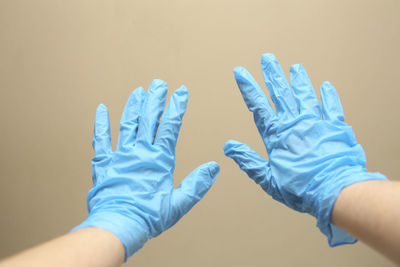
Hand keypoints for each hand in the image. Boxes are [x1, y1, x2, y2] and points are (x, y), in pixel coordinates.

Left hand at [72, 79, 219, 259]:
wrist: (119, 225)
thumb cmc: (149, 216)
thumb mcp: (179, 203)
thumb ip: (197, 184)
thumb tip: (214, 167)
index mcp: (159, 160)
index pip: (170, 127)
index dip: (177, 108)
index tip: (181, 92)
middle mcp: (140, 152)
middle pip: (149, 119)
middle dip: (155, 99)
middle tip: (159, 83)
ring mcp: (120, 156)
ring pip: (128, 124)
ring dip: (133, 106)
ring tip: (138, 91)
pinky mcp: (104, 163)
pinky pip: (101, 140)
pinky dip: (101, 124)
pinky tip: (102, 109)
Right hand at [224, 54, 386, 244]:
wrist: (334, 191)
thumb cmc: (300, 189)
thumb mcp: (267, 179)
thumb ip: (247, 161)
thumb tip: (229, 147)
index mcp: (277, 136)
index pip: (258, 106)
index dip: (248, 88)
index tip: (241, 72)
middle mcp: (295, 125)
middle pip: (281, 94)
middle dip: (272, 75)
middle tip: (267, 58)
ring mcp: (316, 124)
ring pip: (305, 96)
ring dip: (298, 81)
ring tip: (295, 67)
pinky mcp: (335, 129)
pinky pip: (331, 108)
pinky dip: (328, 97)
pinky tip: (325, 86)